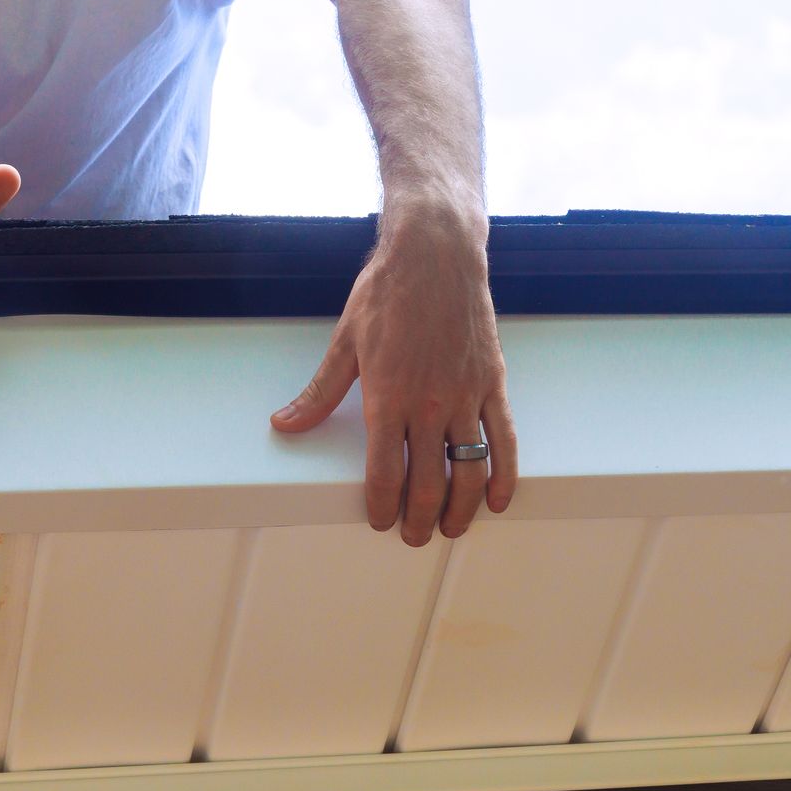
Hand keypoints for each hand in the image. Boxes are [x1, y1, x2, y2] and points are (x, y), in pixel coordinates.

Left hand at [271, 217, 517, 545]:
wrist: (436, 255)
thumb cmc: (387, 293)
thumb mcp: (345, 342)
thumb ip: (320, 393)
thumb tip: (286, 423)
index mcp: (387, 397)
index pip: (385, 473)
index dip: (382, 506)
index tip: (379, 519)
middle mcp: (429, 404)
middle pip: (428, 483)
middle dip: (419, 518)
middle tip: (412, 535)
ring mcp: (466, 396)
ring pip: (469, 471)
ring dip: (461, 509)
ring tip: (452, 528)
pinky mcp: (492, 384)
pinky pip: (504, 441)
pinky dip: (503, 476)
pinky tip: (496, 499)